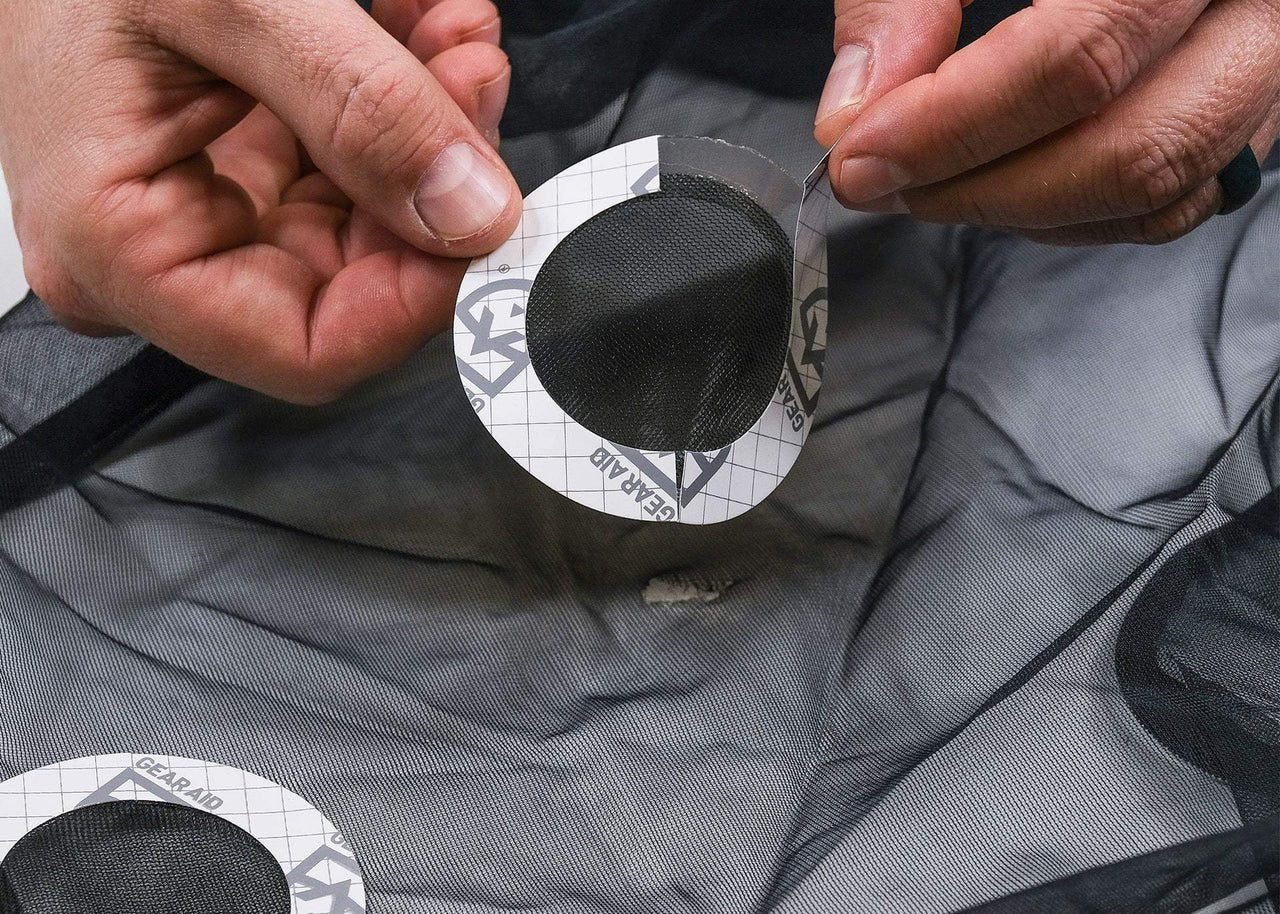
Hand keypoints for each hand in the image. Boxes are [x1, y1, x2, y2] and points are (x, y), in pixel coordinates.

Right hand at [0, 0, 518, 401]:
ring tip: (453, 40)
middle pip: (350, 280)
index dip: (417, 296)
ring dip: (428, 127)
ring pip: (359, 217)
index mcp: (121, 248)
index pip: (308, 351)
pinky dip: (390, 101)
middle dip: (435, 181)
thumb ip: (358, 105)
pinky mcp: (221, 165)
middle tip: (472, 82)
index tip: (487, 214)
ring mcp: (190, 209)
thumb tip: (468, 211)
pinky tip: (420, 34)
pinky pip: (334, 166)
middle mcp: (154, 254)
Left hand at [814, 0, 1279, 244]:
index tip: (860, 155)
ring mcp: (1267, 54)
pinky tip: (1000, 182)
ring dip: (1022, 211)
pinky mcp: (1252, 100)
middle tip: (883, 181)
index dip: (952, 128)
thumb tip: (857, 109)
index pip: (1076, 57)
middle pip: (1132, 146)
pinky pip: (1176, 197)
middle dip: (981, 189)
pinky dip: (1074, 213)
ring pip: (1160, 188)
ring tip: (926, 184)